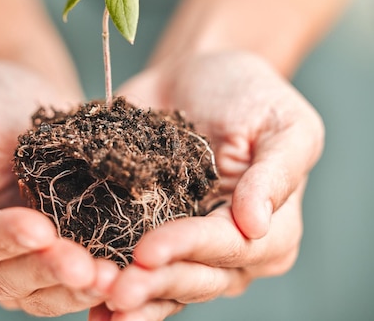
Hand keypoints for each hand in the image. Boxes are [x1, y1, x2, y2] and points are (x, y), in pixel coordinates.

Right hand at [0, 60, 117, 315]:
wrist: (16, 98)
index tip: (37, 227)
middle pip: (2, 278)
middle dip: (46, 272)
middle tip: (86, 266)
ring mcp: (7, 265)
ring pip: (37, 292)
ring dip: (75, 288)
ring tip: (111, 277)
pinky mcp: (46, 261)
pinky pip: (66, 283)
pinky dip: (92, 283)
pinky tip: (121, 273)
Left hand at [98, 51, 323, 319]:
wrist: (199, 76)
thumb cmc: (251, 94)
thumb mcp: (285, 124)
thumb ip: (276, 173)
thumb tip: (257, 224)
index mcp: (273, 231)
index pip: (228, 246)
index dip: (187, 249)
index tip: (148, 250)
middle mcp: (233, 252)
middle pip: (195, 277)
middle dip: (155, 284)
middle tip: (116, 291)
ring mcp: (190, 249)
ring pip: (164, 285)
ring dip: (132, 296)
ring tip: (96, 297)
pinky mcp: (153, 236)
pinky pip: (136, 270)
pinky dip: (112, 288)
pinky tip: (88, 302)